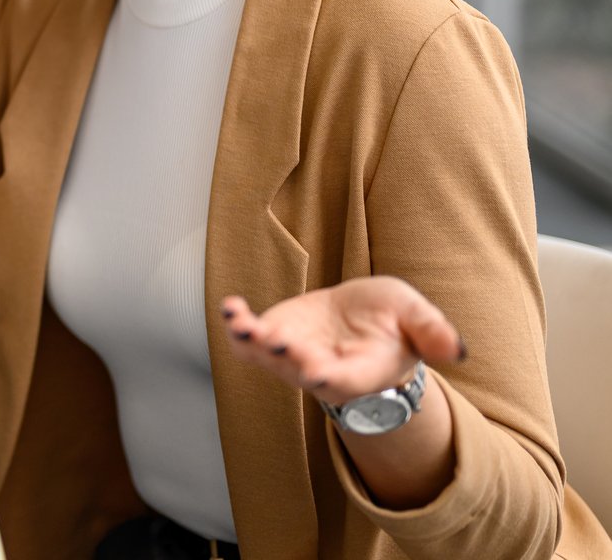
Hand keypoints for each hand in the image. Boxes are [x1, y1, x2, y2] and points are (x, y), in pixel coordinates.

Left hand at [222, 276, 464, 403]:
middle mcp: (323, 370)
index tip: (316, 372)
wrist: (361, 320)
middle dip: (289, 359)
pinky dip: (237, 325)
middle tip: (279, 343)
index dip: (330, 377)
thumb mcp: (415, 317)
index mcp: (362, 372)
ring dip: (252, 342)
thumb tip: (457, 350)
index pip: (345, 382)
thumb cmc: (392, 322)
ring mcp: (293, 357)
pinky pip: (247, 341)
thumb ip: (432, 332)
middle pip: (302, 371)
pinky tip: (231, 306)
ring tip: (242, 321)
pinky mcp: (272, 337)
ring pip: (267, 358)